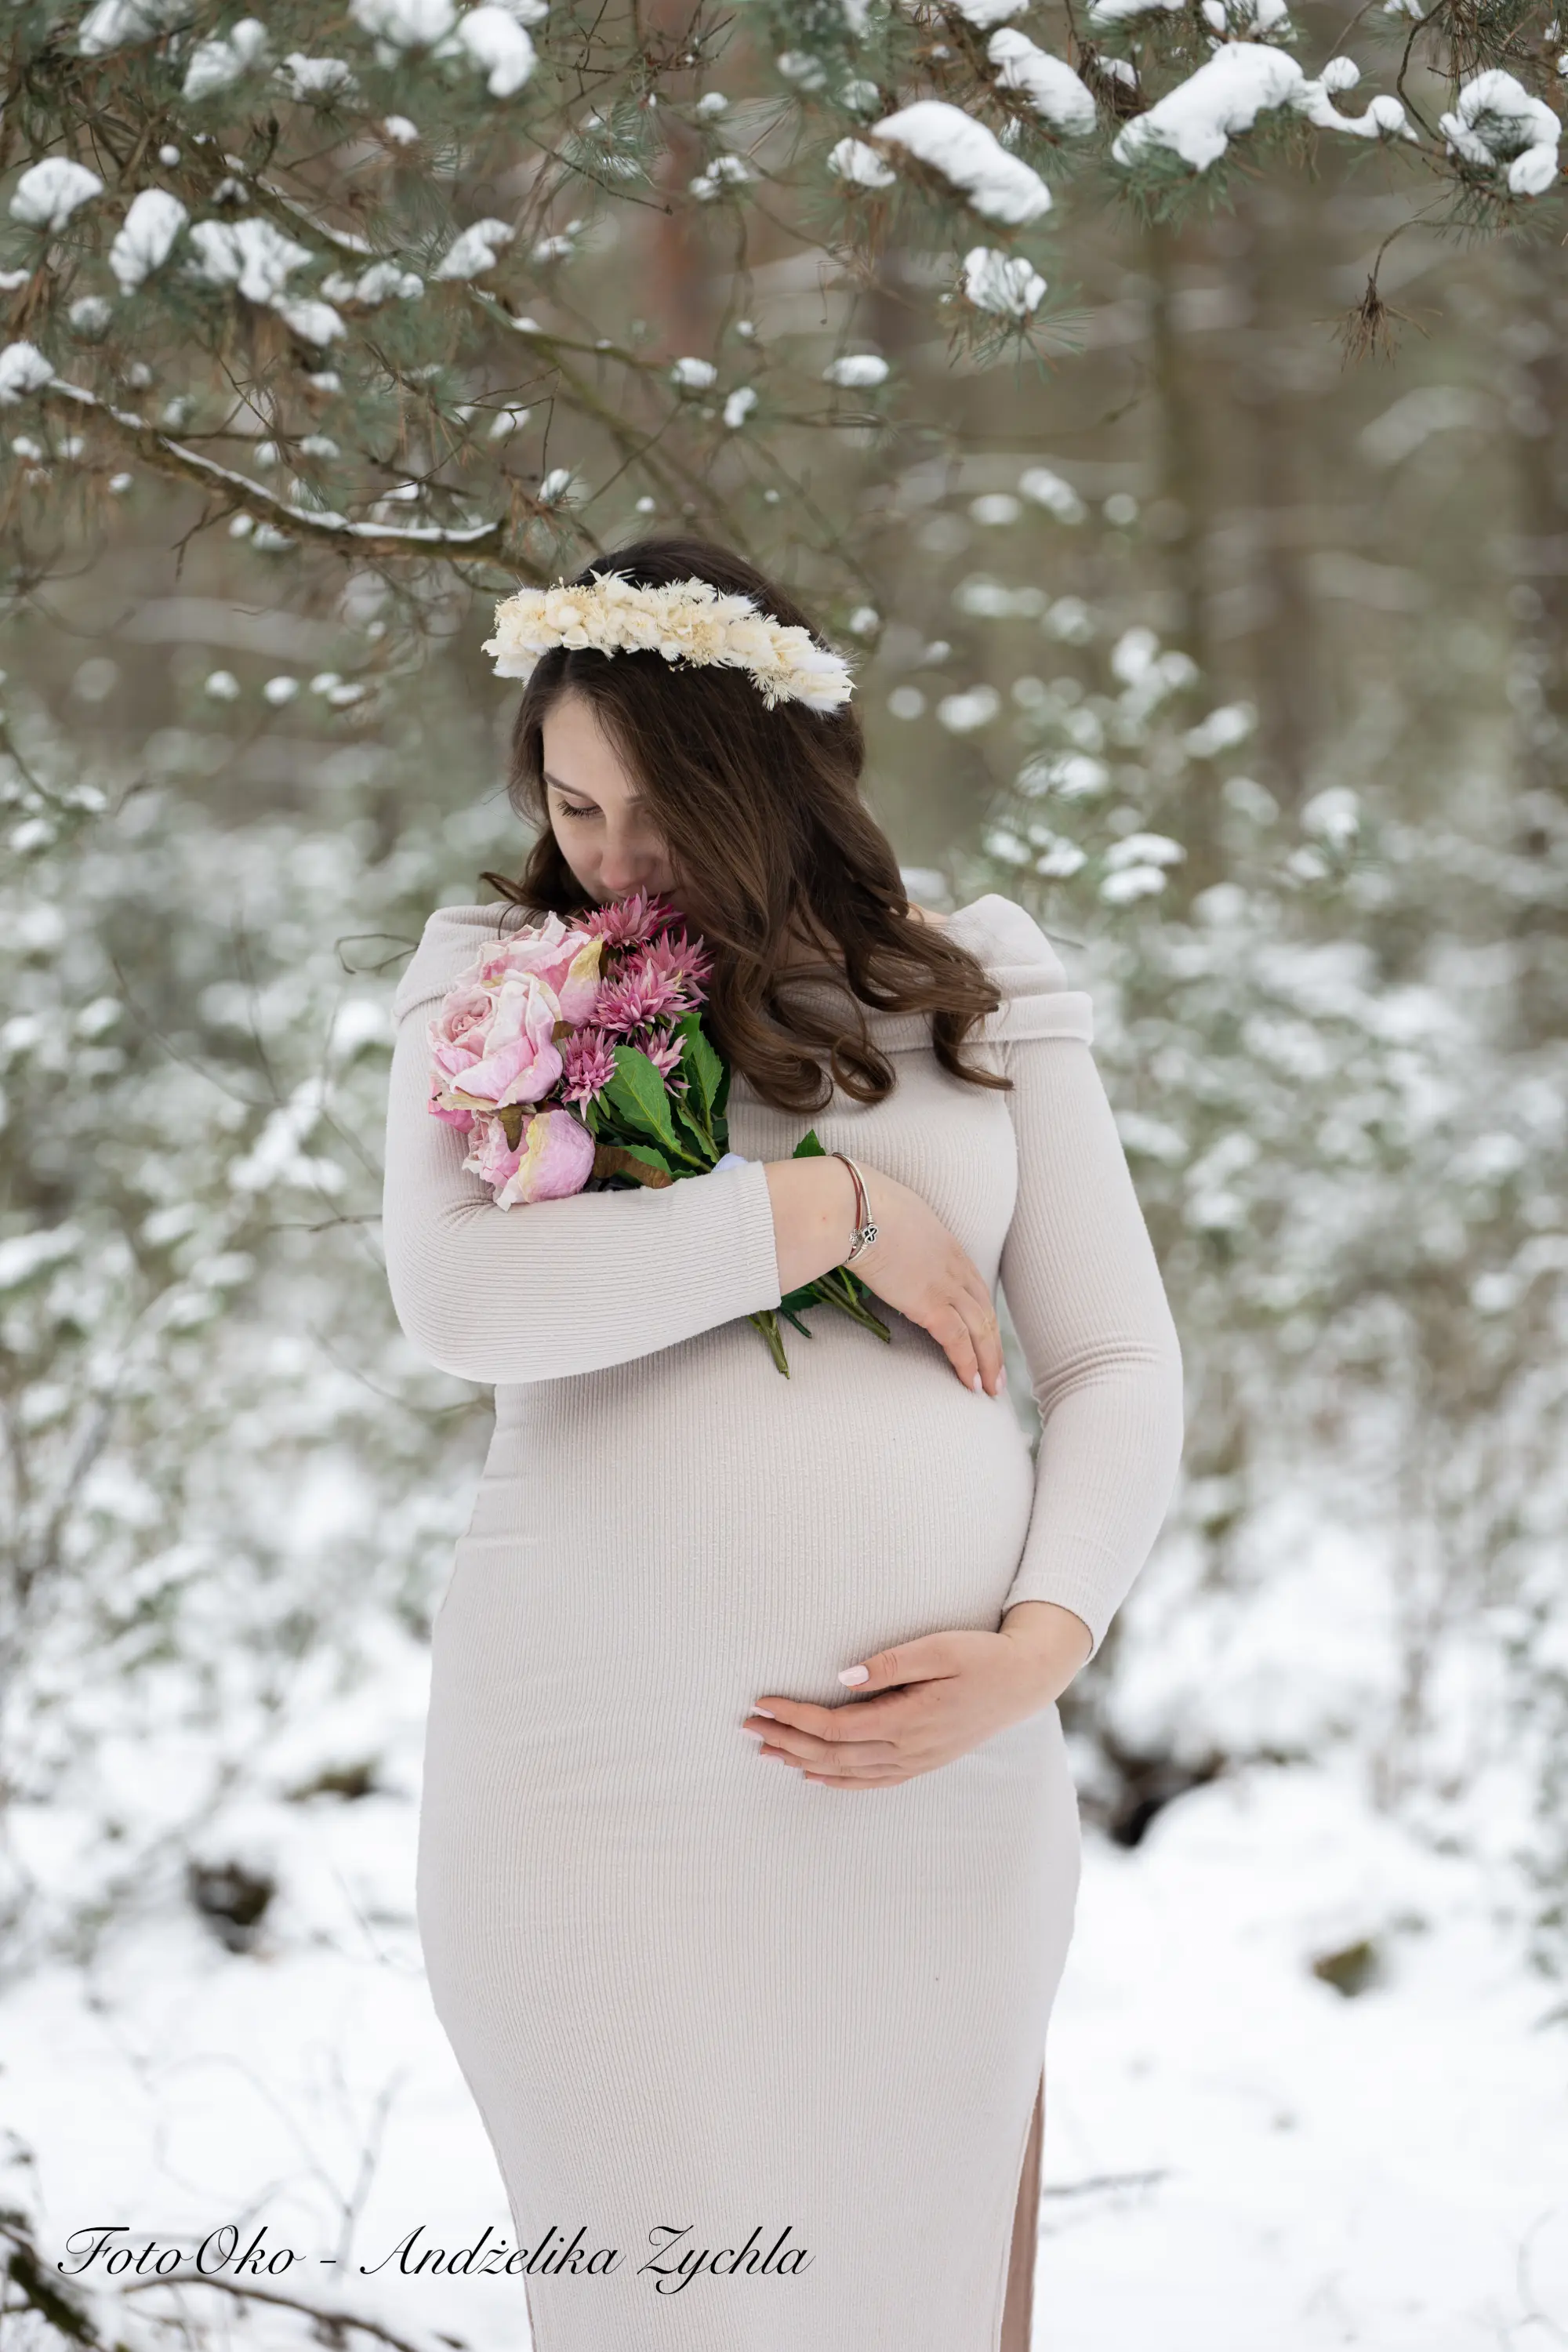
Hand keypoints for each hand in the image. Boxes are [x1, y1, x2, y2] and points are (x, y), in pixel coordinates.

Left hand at [742, 1601, 1093, 1787]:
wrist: (1025, 1681)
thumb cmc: (983, 1656)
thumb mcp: (941, 1648)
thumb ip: (891, 1664)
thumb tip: (842, 1678)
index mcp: (908, 1721)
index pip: (834, 1728)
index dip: (794, 1718)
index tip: (762, 1702)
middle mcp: (908, 1750)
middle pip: (832, 1755)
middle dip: (787, 1742)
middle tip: (749, 1727)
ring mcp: (916, 1761)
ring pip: (847, 1773)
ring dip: (803, 1763)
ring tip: (767, 1751)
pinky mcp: (922, 1761)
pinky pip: (871, 1781)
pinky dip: (838, 1781)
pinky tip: (815, 1776)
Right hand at [850, 1165, 1005, 1397]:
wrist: (857, 1208)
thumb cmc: (863, 1206)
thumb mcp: (894, 1216)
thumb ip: (900, 1237)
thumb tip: (885, 1247)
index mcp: (947, 1245)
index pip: (975, 1287)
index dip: (983, 1315)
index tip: (987, 1336)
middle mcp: (955, 1266)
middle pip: (985, 1312)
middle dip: (994, 1346)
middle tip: (998, 1374)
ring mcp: (945, 1285)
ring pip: (981, 1329)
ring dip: (988, 1361)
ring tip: (990, 1388)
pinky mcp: (929, 1303)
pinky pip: (957, 1340)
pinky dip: (967, 1362)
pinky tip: (970, 1382)